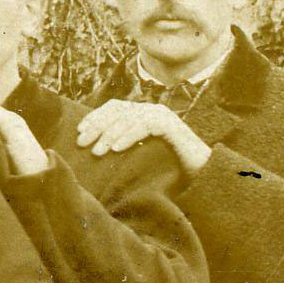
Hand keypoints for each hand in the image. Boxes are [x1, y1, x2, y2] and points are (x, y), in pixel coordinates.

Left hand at [77, 99, 210, 176]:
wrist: (203, 174)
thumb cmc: (171, 168)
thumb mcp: (141, 154)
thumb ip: (124, 146)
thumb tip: (95, 149)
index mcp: (144, 114)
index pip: (114, 107)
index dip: (95, 117)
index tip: (79, 132)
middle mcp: (152, 110)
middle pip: (118, 111)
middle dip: (97, 126)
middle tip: (82, 143)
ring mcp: (163, 116)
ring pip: (129, 118)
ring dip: (109, 134)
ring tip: (97, 151)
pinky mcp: (172, 125)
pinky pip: (145, 126)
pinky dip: (129, 136)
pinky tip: (116, 149)